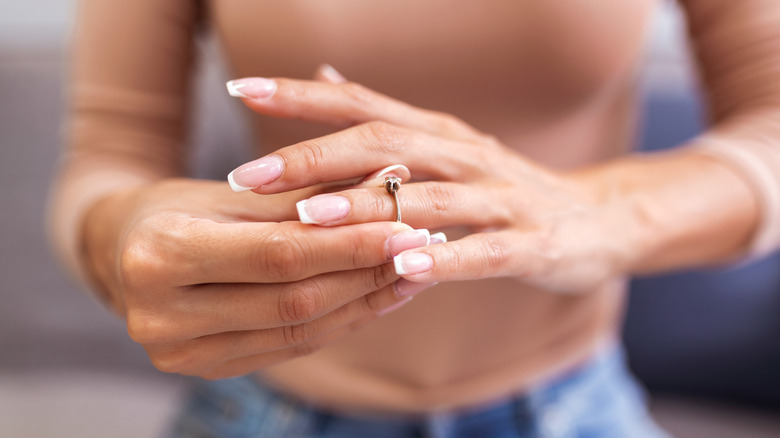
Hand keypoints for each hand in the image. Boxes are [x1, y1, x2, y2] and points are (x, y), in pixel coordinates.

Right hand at [81, 177, 429, 378]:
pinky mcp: (205, 369)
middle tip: (421, 249)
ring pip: (298, 331)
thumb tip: (389, 182)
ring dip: (363, 302)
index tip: (406, 225)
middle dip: (365, 274)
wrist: (122, 249)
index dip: (349, 244)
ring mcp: (181, 353)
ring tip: (412, 272)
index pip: (277, 254)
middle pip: (293, 299)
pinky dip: (339, 321)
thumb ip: (309, 196)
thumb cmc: (179, 207)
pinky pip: (290, 348)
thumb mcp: (236, 192)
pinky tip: (377, 297)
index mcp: (159, 255)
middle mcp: (160, 315)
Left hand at [226, 74, 632, 292]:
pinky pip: (482, 250)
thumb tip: (324, 76)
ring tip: (311, 219)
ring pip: (429, 196)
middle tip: (250, 175)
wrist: (599, 219)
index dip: (302, 96)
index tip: (241, 89)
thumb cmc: (507, 189)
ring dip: (369, 206)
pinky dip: (443, 259)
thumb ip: (388, 118)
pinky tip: (403, 269)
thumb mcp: (447, 145)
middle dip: (315, 157)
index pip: (362, 103)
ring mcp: (500, 197)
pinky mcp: (530, 243)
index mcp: (439, 133)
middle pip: (385, 142)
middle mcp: (465, 154)